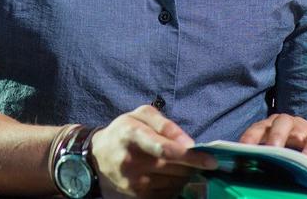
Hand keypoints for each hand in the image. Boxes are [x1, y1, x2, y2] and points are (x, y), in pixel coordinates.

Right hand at [90, 104, 218, 197]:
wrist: (97, 157)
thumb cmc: (123, 131)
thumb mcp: (140, 115)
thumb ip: (165, 124)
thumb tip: (189, 143)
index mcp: (131, 134)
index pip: (164, 148)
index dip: (189, 156)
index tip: (210, 160)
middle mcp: (131, 160)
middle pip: (172, 166)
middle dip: (192, 164)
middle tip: (203, 160)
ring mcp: (133, 182)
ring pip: (173, 181)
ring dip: (185, 175)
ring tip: (184, 166)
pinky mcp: (136, 196)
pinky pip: (167, 193)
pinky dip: (176, 185)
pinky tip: (174, 176)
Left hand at [239, 114, 306, 161]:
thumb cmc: (288, 148)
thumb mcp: (273, 148)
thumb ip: (258, 152)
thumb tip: (234, 164)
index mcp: (275, 126)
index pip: (261, 126)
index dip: (252, 135)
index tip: (243, 146)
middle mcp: (294, 126)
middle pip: (285, 124)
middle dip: (279, 136)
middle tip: (274, 148)